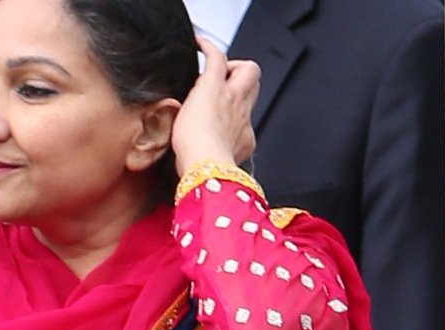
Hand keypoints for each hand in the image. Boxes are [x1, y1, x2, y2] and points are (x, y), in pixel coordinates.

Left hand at [170, 37, 262, 179]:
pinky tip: (197, 43)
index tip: (218, 115)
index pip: (244, 117)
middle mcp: (242, 116)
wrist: (206, 165)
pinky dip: (208, 46)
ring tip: (215, 64)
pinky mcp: (215, 85)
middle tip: (224, 82)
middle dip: (243, 81)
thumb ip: (208, 164)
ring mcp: (233, 99)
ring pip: (248, 71)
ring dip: (234, 64)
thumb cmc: (204, 170)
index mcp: (242, 137)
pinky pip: (217, 55)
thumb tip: (188, 168)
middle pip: (255, 89)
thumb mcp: (214, 169)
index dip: (233, 112)